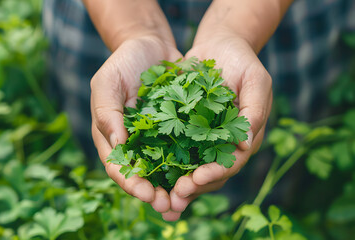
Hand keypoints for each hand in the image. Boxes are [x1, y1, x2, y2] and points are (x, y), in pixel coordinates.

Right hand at [91, 36, 181, 214]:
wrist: (150, 44)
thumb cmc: (122, 62)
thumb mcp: (106, 83)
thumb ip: (107, 113)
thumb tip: (119, 146)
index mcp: (112, 136)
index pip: (118, 167)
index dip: (132, 184)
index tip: (148, 194)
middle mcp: (134, 142)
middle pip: (143, 175)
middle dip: (156, 193)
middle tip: (171, 206)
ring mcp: (156, 137)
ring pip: (166, 167)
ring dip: (175, 185)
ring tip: (190, 197)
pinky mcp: (177, 128)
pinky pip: (185, 148)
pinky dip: (193, 162)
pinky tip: (206, 171)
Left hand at [162, 29, 271, 220]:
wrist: (219, 45)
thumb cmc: (242, 60)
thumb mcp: (256, 80)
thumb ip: (255, 111)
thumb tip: (246, 144)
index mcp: (243, 137)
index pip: (231, 162)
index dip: (215, 173)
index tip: (197, 179)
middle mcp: (222, 143)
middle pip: (208, 173)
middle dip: (192, 187)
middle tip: (173, 198)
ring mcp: (202, 138)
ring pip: (189, 168)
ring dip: (175, 184)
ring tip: (159, 199)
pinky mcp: (184, 129)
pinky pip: (172, 149)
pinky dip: (162, 163)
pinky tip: (146, 173)